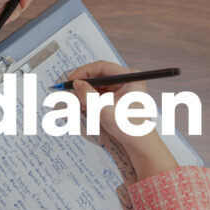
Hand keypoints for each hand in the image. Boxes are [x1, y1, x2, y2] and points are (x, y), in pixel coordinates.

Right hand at [68, 61, 177, 179]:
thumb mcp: (104, 109)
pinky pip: (100, 93)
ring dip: (87, 93)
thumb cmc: (128, 127)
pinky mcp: (118, 97)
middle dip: (84, 84)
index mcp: (130, 78)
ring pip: (98, 85)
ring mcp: (123, 88)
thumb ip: (88, 94)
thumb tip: (76, 83)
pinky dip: (91, 99)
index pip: (102, 67)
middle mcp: (127, 80)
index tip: (71, 80)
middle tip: (71, 91)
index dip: (84, 72)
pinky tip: (87, 108)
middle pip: (99, 75)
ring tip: (80, 104)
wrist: (138, 143)